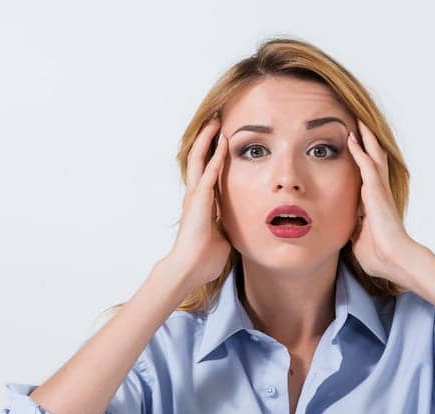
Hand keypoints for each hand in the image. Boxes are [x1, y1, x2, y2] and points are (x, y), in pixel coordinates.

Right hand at [162, 115, 232, 291]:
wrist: (189, 269)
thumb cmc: (204, 260)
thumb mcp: (224, 239)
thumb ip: (230, 227)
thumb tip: (244, 227)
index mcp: (202, 205)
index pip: (208, 175)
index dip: (214, 158)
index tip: (223, 145)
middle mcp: (196, 196)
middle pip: (199, 160)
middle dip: (207, 141)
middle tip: (216, 123)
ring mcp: (195, 196)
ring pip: (199, 159)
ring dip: (207, 140)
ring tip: (215, 122)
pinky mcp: (198, 199)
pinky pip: (208, 171)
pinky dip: (216, 155)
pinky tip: (223, 140)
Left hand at [347, 119, 421, 282]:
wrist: (394, 259)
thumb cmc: (379, 256)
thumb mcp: (358, 241)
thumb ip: (353, 232)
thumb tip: (344, 233)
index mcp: (374, 204)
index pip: (366, 177)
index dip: (361, 162)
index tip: (353, 151)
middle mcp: (379, 192)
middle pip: (374, 160)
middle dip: (367, 142)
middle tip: (360, 124)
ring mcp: (379, 190)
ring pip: (373, 156)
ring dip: (366, 138)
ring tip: (359, 120)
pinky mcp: (376, 190)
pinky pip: (366, 164)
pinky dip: (359, 150)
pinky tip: (351, 137)